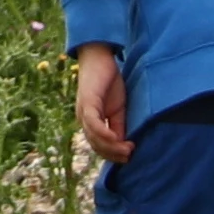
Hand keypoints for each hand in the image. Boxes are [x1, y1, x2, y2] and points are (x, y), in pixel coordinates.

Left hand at [71, 43, 133, 162]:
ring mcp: (84, 111)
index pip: (99, 146)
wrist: (99, 57)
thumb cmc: (108, 82)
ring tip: (127, 149)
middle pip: (96, 145)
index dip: (113, 154)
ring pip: (94, 138)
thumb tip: (124, 144)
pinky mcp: (87, 102)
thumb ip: (119, 125)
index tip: (129, 156)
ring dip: (111, 147)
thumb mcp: (117, 108)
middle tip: (129, 156)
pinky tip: (115, 139)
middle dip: (113, 154)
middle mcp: (84, 119)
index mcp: (90, 121)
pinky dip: (103, 133)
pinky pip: (93, 123)